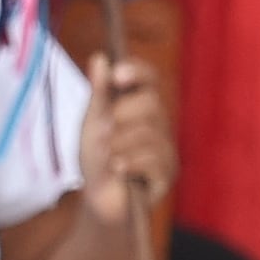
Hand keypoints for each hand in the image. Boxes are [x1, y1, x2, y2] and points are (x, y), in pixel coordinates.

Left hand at [77, 58, 176, 226]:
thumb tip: (101, 57)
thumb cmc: (97, 161)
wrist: (97, 202)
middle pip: (151, 103)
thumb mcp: (92, 123)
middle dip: (122, 115)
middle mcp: (160, 125)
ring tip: (107, 157)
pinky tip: (118, 169)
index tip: (118, 75)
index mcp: (142, 107)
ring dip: (120, 144)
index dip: (137, 72)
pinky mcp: (167, 175)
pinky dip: (131, 162)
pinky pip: (154, 160)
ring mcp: (166, 150)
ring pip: (150, 133)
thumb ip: (99, 93)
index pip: (149, 79)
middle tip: (103, 132)